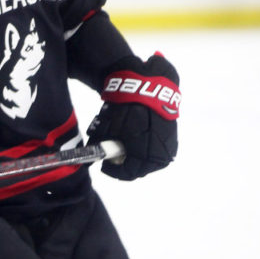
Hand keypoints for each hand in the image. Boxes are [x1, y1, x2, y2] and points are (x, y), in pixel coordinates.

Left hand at [87, 53, 179, 180]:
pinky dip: (145, 147)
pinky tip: (136, 138)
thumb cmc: (126, 108)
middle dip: (124, 163)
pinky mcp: (172, 137)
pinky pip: (156, 150)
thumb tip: (87, 161)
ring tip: (124, 145)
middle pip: (138, 168)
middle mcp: (160, 156)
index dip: (113, 170)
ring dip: (135, 156)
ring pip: (148, 160)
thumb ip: (98, 147)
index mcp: (146, 157)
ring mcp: (169, 147)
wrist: (149, 85)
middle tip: (112, 154)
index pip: (127, 173)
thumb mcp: (107, 128)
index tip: (104, 164)